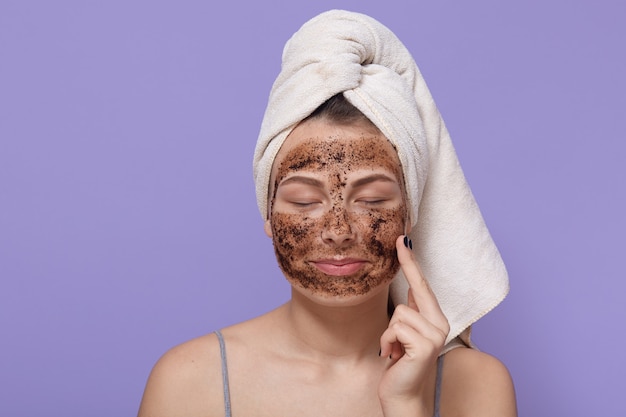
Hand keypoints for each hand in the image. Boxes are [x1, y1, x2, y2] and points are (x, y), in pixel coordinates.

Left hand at [378, 235, 449, 413]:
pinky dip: (387, 341)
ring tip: (393, 349)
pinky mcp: (425, 346)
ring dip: (388, 332)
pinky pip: (396, 328)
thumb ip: (411, 312)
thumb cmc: (400, 364)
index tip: (404, 240)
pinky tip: (393, 356)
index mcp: (435, 319)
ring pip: (399, 313)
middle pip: (417, 287)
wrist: (402, 397)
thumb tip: (411, 287)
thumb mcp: (404, 333)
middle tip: (400, 239)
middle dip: (407, 264)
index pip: (423, 286)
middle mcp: (440, 324)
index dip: (413, 263)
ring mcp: (435, 335)